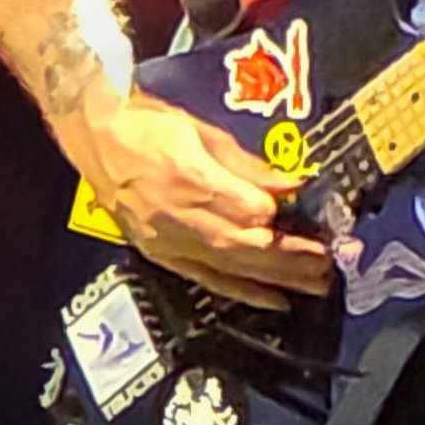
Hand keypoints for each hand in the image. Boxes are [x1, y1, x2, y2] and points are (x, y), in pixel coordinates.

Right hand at [68, 91, 330, 311]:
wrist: (94, 137)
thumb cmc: (147, 124)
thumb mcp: (201, 132)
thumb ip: (246, 165)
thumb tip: (290, 183)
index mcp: (191, 178)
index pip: (249, 210)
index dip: (282, 218)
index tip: (313, 217)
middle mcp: (179, 217)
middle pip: (245, 247)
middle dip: (291, 258)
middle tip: (330, 263)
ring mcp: (169, 241)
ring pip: (231, 268)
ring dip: (277, 279)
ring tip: (316, 284)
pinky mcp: (162, 255)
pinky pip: (207, 280)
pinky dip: (244, 292)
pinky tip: (275, 300)